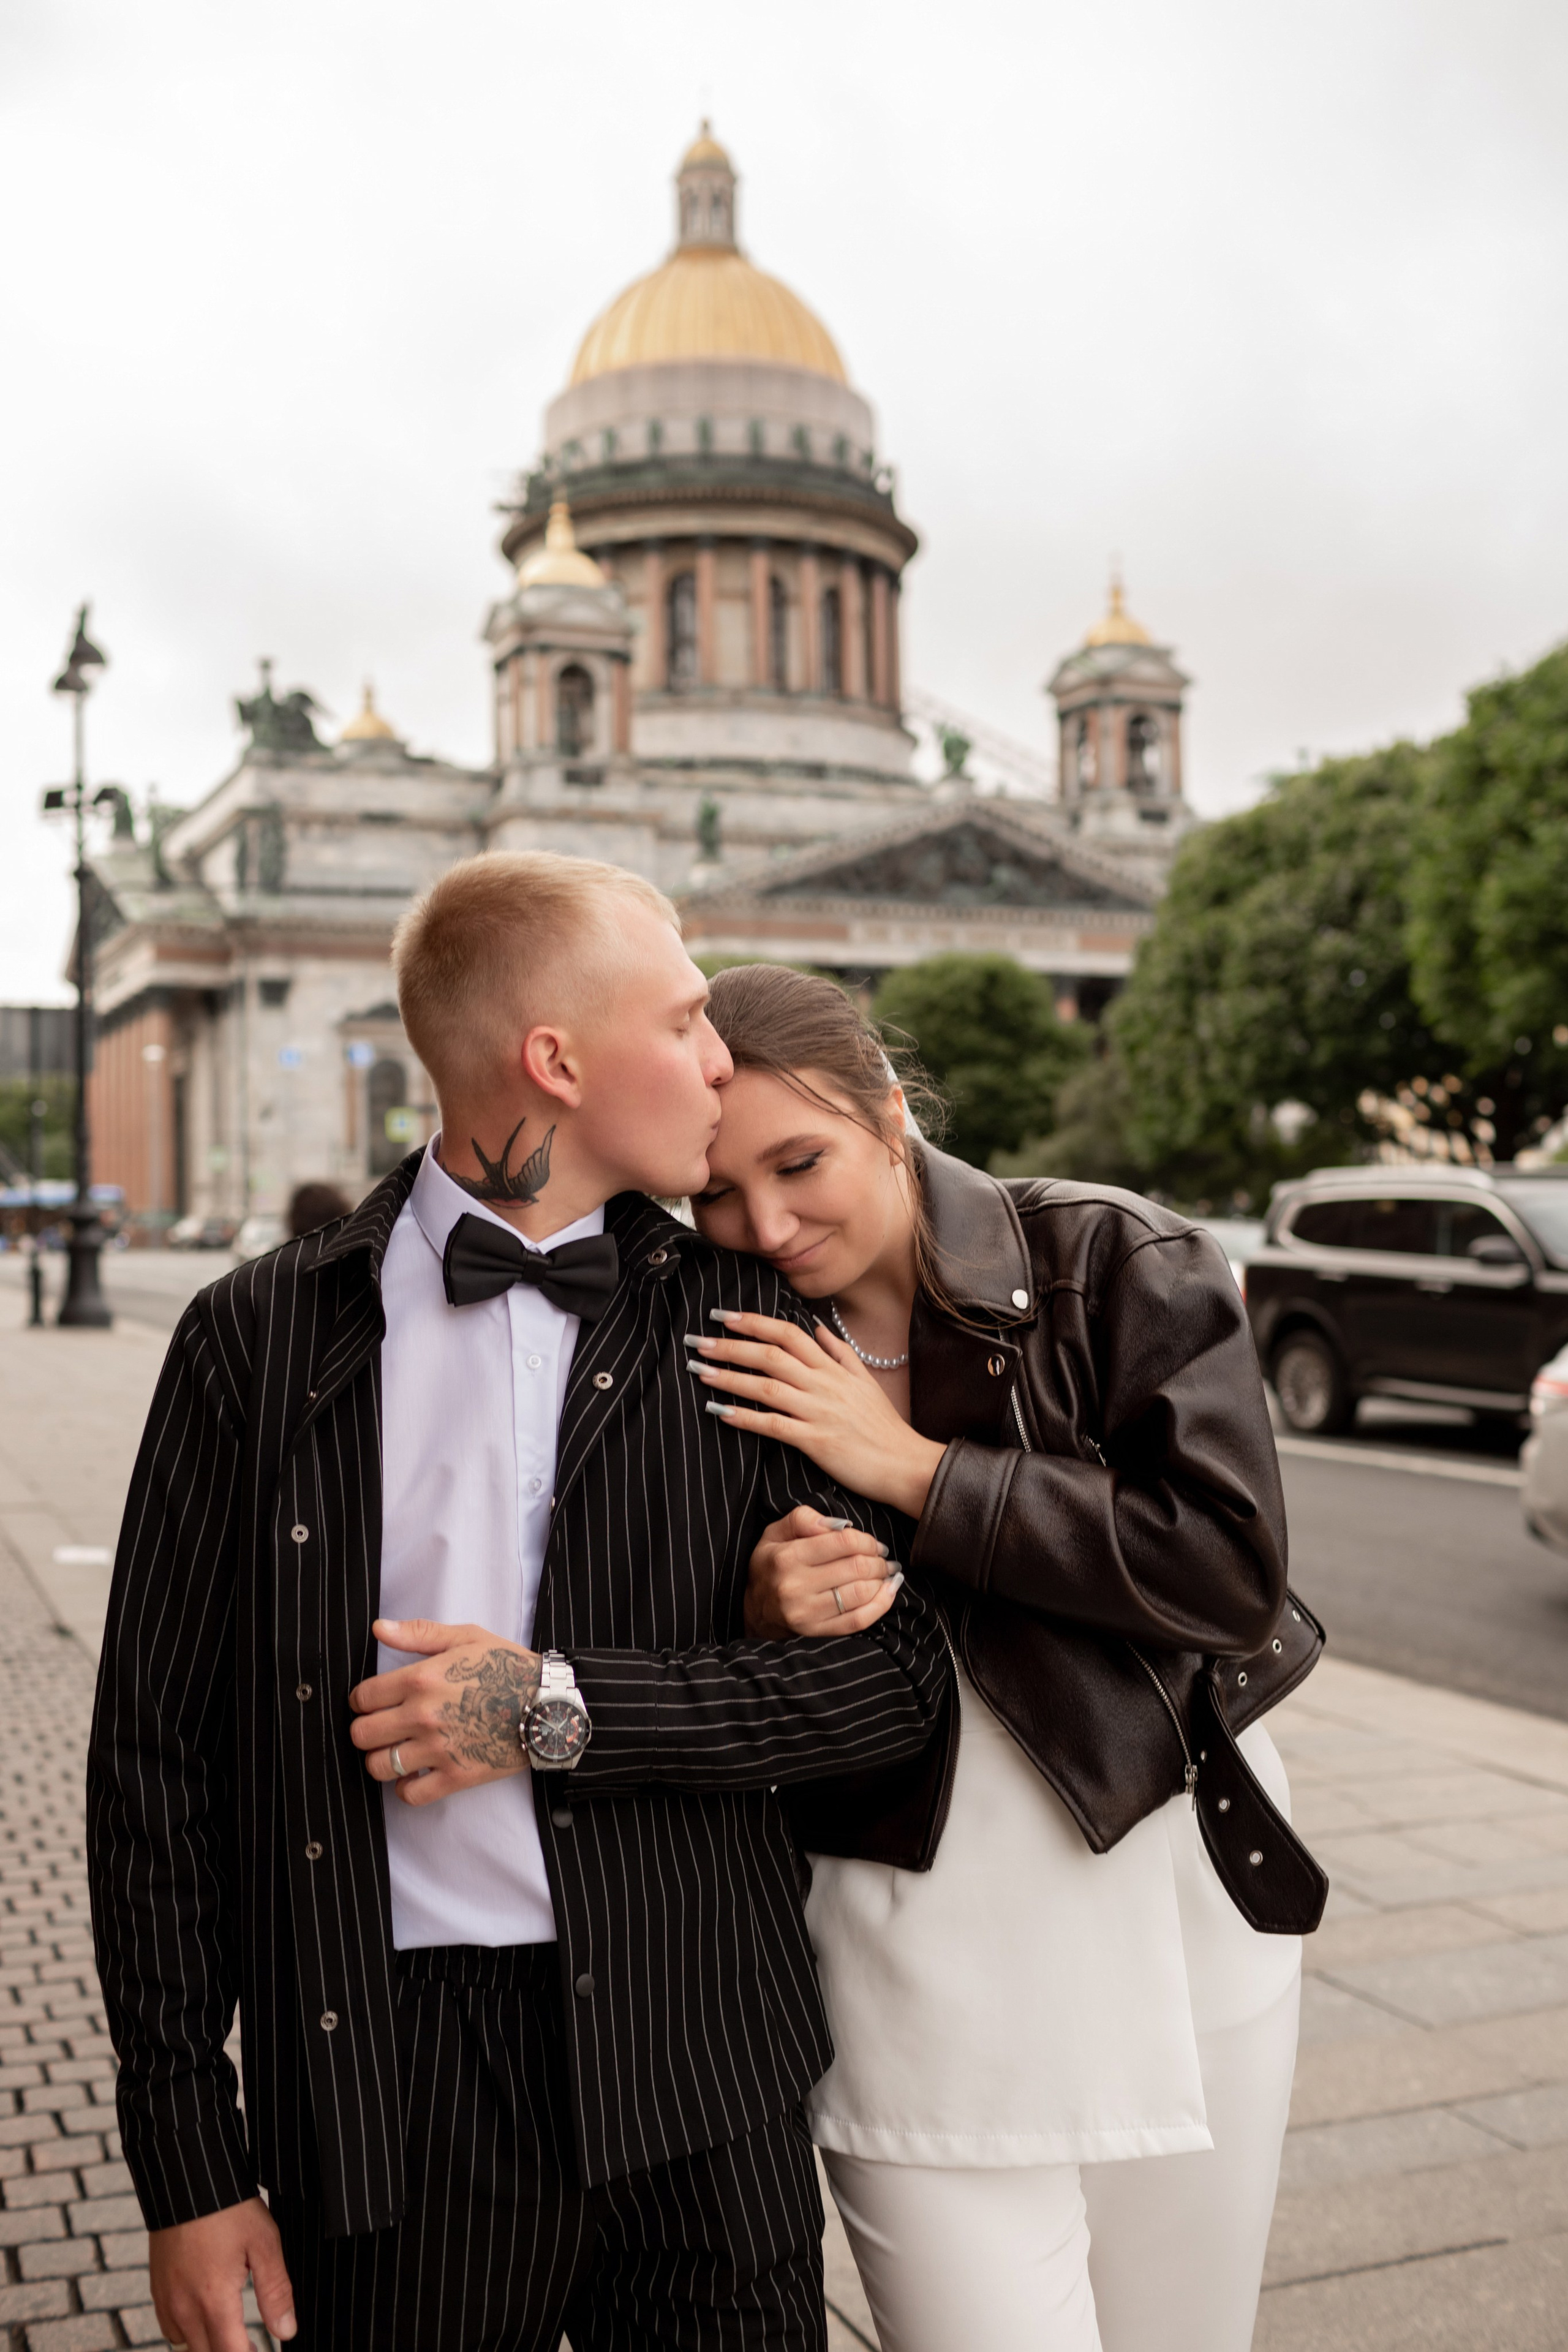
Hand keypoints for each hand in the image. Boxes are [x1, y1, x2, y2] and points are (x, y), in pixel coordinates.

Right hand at [149, 2195, 295, 2349]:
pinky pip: (171, 2330)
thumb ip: (276, 2292)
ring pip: (187, 2347)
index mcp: (213, 2300)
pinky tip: (208, 2319)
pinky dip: (189, 2334)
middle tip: (253, 2345)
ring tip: (235, 2335)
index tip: (261, 2349)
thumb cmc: (228, 2208)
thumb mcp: (264, 2243)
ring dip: (210, 2346)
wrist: (187, 2179)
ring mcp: (167, 2301)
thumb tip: (286, 2331)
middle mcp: (184, 2308)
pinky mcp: (157, 2290)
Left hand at [348, 1620, 541, 1806]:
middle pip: (362, 1735)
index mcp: (420, 1680)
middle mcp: (423, 1716)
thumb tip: (378, 1629)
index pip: (362, 1698)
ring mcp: (437, 1750)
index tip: (371, 1702)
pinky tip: (415, 1774)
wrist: (546, 1704)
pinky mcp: (455, 1776)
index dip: (361, 1700)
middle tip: (382, 1727)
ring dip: (381, 1760)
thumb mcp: (466, 1637)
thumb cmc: (508, 1667)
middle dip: (366, 1730)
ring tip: (396, 1751)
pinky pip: (410, 1794)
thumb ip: (419, 1633)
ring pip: (379, 1766)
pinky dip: (406, 1787)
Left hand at [688, 1312, 945, 1518]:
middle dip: (730, 1346)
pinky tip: (721, 1412)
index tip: (723, 1316)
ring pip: (767, 1387)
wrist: (904, 1463)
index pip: (788, 1334)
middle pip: (770, 1355)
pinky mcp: (816, 1441)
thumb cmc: (883, 1425)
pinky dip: (746, 1417)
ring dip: (730, 1378)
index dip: (754, 1322)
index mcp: (833, 1368)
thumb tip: (817, 1325)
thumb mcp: (865, 1380)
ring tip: (700, 1371)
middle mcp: (824, 1384)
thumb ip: (839, 1351)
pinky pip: (775, 1425)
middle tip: (698, 1341)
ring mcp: (819, 1412)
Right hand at [746, 1505, 902, 1638]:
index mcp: (787, 1557)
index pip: (843, 1542)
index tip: (873, 1544)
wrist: (754, 1610)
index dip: (867, 1540)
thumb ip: (804, 1519)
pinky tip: (887, 1592)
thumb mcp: (775, 1533)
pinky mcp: (816, 1632)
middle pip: (856, 1568)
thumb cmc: (770, 1565)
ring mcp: (806, 1613)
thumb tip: (840, 1525)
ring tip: (886, 1573)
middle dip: (878, 1561)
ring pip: (861, 1594)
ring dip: (882, 1581)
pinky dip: (880, 1605)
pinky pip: (858, 1620)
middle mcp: (795, 1586)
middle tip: (883, 1559)